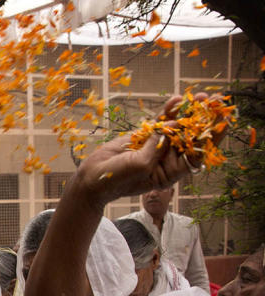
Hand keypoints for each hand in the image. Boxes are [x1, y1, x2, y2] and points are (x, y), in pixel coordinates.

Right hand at [72, 93, 227, 207]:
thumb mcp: (140, 166)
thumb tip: (173, 124)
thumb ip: (157, 147)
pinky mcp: (144, 136)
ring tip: (200, 96)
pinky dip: (167, 110)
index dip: (211, 138)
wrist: (92, 177)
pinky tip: (176, 99)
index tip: (223, 122)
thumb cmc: (116, 179)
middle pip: (190, 137)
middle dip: (203, 119)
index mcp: (171, 173)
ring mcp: (156, 146)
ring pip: (177, 126)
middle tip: (215, 102)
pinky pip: (159, 122)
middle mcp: (167, 159)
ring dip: (188, 111)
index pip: (197, 154)